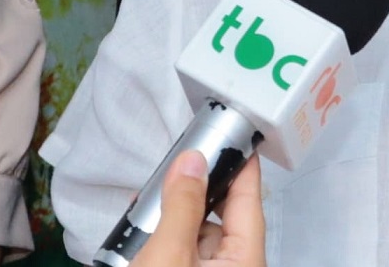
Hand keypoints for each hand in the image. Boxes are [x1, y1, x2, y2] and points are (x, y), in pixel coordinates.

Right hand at [132, 151, 265, 266]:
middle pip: (221, 216)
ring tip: (147, 197)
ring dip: (173, 214)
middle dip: (197, 189)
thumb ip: (182, 206)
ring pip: (197, 234)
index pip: (250, 200)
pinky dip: (163, 236)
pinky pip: (181, 251)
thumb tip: (192, 162)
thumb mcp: (169, 253)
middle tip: (176, 165)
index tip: (235, 135)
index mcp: (244, 259)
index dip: (241, 165)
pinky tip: (138, 226)